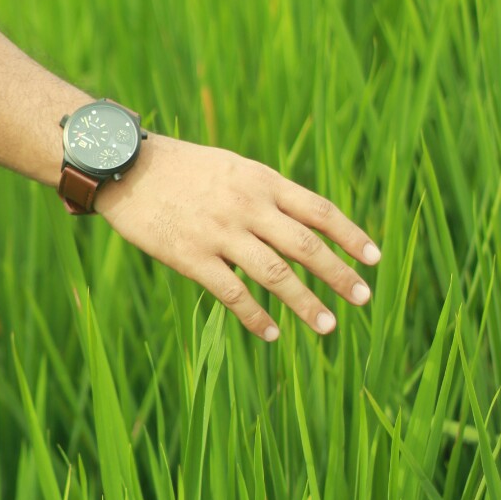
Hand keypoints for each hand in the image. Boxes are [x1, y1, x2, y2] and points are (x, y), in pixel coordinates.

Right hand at [94, 133, 380, 340]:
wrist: (125, 167)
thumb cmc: (182, 167)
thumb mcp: (232, 166)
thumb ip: (265, 192)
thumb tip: (302, 221)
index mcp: (261, 180)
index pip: (319, 210)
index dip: (350, 235)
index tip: (375, 258)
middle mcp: (247, 205)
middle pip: (305, 244)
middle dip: (339, 273)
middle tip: (364, 298)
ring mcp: (219, 231)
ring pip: (275, 273)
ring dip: (306, 302)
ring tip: (329, 326)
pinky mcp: (191, 256)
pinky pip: (232, 292)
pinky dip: (256, 316)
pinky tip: (272, 333)